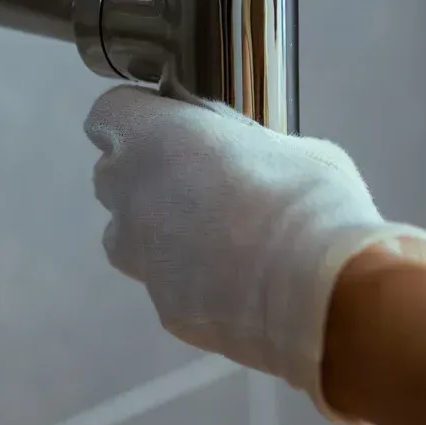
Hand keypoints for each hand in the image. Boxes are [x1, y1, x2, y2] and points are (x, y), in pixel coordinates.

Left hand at [84, 85, 425, 411]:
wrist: (317, 292)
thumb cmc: (306, 199)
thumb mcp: (288, 145)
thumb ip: (249, 147)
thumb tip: (255, 158)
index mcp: (152, 138)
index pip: (108, 115)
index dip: (137, 117)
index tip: (165, 122)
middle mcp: (131, 197)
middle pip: (112, 176)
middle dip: (143, 174)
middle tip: (198, 177)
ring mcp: (143, 258)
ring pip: (128, 236)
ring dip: (157, 230)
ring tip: (216, 234)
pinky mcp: (166, 309)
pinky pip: (166, 284)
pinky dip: (192, 280)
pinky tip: (240, 281)